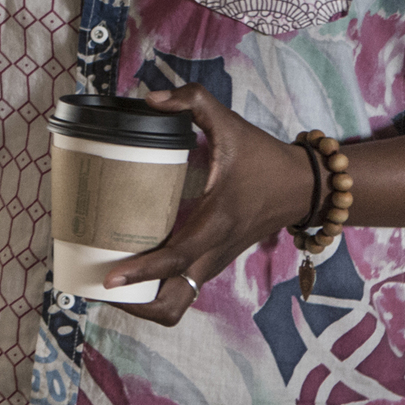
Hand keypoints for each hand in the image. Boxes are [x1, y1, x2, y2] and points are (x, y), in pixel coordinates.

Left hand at [102, 85, 310, 326]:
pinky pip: (183, 290)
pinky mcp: (214, 263)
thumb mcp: (231, 124)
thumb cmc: (265, 157)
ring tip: (111, 280)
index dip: (142, 271)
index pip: (176, 258)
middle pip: (173, 304)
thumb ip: (193, 102)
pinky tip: (134, 268)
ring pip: (177, 304)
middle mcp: (214, 253)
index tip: (110, 279)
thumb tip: (151, 100)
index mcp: (216, 222)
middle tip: (101, 282)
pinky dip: (157, 289)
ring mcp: (215, 263)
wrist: (303, 186)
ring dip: (144, 302)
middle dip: (136, 304)